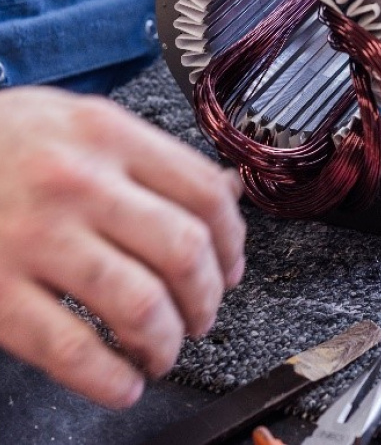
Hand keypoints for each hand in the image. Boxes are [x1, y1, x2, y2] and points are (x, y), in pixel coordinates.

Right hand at [0, 87, 245, 407]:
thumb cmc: (11, 138)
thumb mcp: (87, 122)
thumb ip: (156, 157)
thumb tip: (227, 192)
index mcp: (111, 137)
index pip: (203, 194)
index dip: (233, 241)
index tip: (231, 267)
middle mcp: (80, 184)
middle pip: (183, 251)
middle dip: (207, 297)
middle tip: (203, 314)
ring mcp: (36, 238)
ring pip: (139, 304)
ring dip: (167, 342)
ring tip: (164, 350)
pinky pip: (70, 348)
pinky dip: (109, 379)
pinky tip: (123, 383)